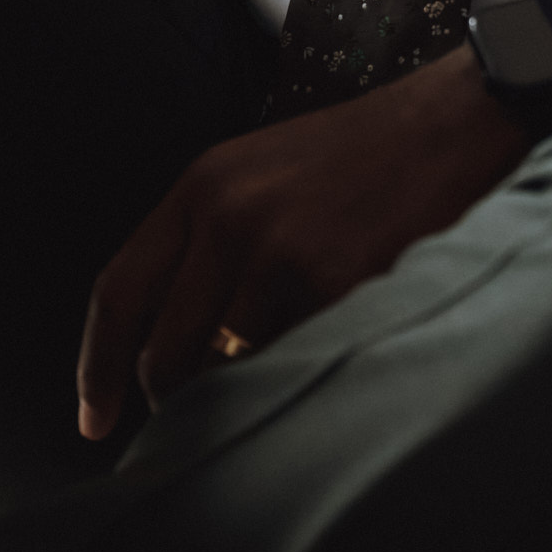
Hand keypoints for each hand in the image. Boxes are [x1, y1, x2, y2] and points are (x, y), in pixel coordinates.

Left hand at [74, 47, 529, 439]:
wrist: (457, 121)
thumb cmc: (367, 153)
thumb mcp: (263, 172)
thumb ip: (209, 240)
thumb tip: (174, 341)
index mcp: (202, 186)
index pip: (118, 292)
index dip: (96, 369)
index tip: (94, 420)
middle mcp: (229, 217)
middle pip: (164, 350)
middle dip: (174, 404)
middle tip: (195, 430)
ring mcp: (281, 251)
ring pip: (229, 370)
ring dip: (246, 398)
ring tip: (280, 388)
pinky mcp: (336, 282)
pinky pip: (295, 363)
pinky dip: (303, 377)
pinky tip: (329, 361)